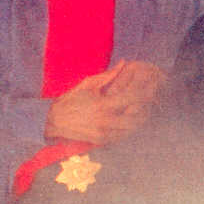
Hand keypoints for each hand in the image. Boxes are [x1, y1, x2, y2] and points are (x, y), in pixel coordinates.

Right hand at [45, 60, 165, 144]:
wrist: (53, 121)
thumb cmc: (70, 100)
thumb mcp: (87, 84)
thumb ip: (108, 75)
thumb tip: (123, 63)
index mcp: (103, 104)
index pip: (131, 99)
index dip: (144, 93)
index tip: (149, 88)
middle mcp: (106, 120)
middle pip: (136, 118)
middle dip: (145, 110)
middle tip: (150, 103)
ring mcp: (104, 133)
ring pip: (131, 129)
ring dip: (139, 121)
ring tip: (143, 112)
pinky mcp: (101, 141)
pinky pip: (122, 136)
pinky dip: (129, 129)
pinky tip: (130, 122)